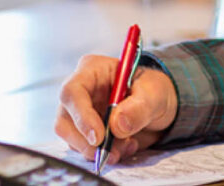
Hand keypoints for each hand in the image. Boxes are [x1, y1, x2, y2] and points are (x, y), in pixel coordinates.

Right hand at [55, 55, 178, 164]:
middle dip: (86, 141)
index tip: (98, 137)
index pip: (72, 91)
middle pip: (64, 119)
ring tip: (126, 146)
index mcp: (92, 70)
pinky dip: (104, 154)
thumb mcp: (154, 94)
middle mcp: (81, 91)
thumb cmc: (153, 90)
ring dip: (97, 150)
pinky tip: (125, 146)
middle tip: (111, 152)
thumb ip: (138, 108)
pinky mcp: (85, 132)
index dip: (81, 116)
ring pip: (72, 138)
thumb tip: (116, 125)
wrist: (158, 106)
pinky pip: (85, 149)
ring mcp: (80, 113)